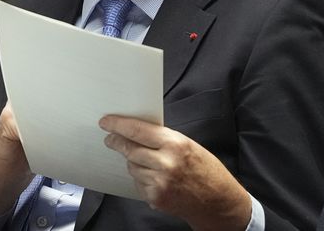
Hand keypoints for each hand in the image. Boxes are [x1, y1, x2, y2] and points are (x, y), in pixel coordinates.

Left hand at [100, 115, 250, 230]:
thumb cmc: (205, 170)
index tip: (106, 122)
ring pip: (132, 167)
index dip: (118, 125)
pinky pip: (138, 183)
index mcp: (175, 144)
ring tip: (145, 161)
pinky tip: (154, 178)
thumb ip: (163, 138)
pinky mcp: (156, 198)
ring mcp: (159, 182)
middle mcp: (166, 163)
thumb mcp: (188, 144)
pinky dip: (141, 178)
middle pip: (130, 149)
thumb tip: (137, 131)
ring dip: (132, 162)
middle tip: (110, 139)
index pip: (138, 131)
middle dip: (117, 142)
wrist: (217, 201)